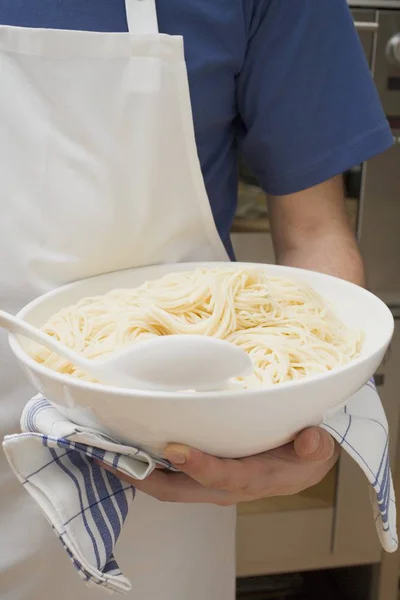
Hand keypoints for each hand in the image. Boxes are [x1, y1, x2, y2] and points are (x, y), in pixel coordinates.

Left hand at [99, 427, 338, 505]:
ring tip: (103, 450)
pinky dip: (142, 467)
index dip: (198, 465)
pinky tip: (125, 449)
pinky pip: (166, 478)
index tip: (174, 447)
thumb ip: (314, 447)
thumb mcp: (316, 451)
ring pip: (163, 486)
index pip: (221, 475)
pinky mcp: (201, 478)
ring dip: (133, 471)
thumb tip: (309, 439)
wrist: (300, 469)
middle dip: (139, 476)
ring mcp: (207, 484)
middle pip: (174, 490)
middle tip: (107, 454)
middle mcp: (222, 486)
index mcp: (250, 478)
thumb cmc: (302, 457)